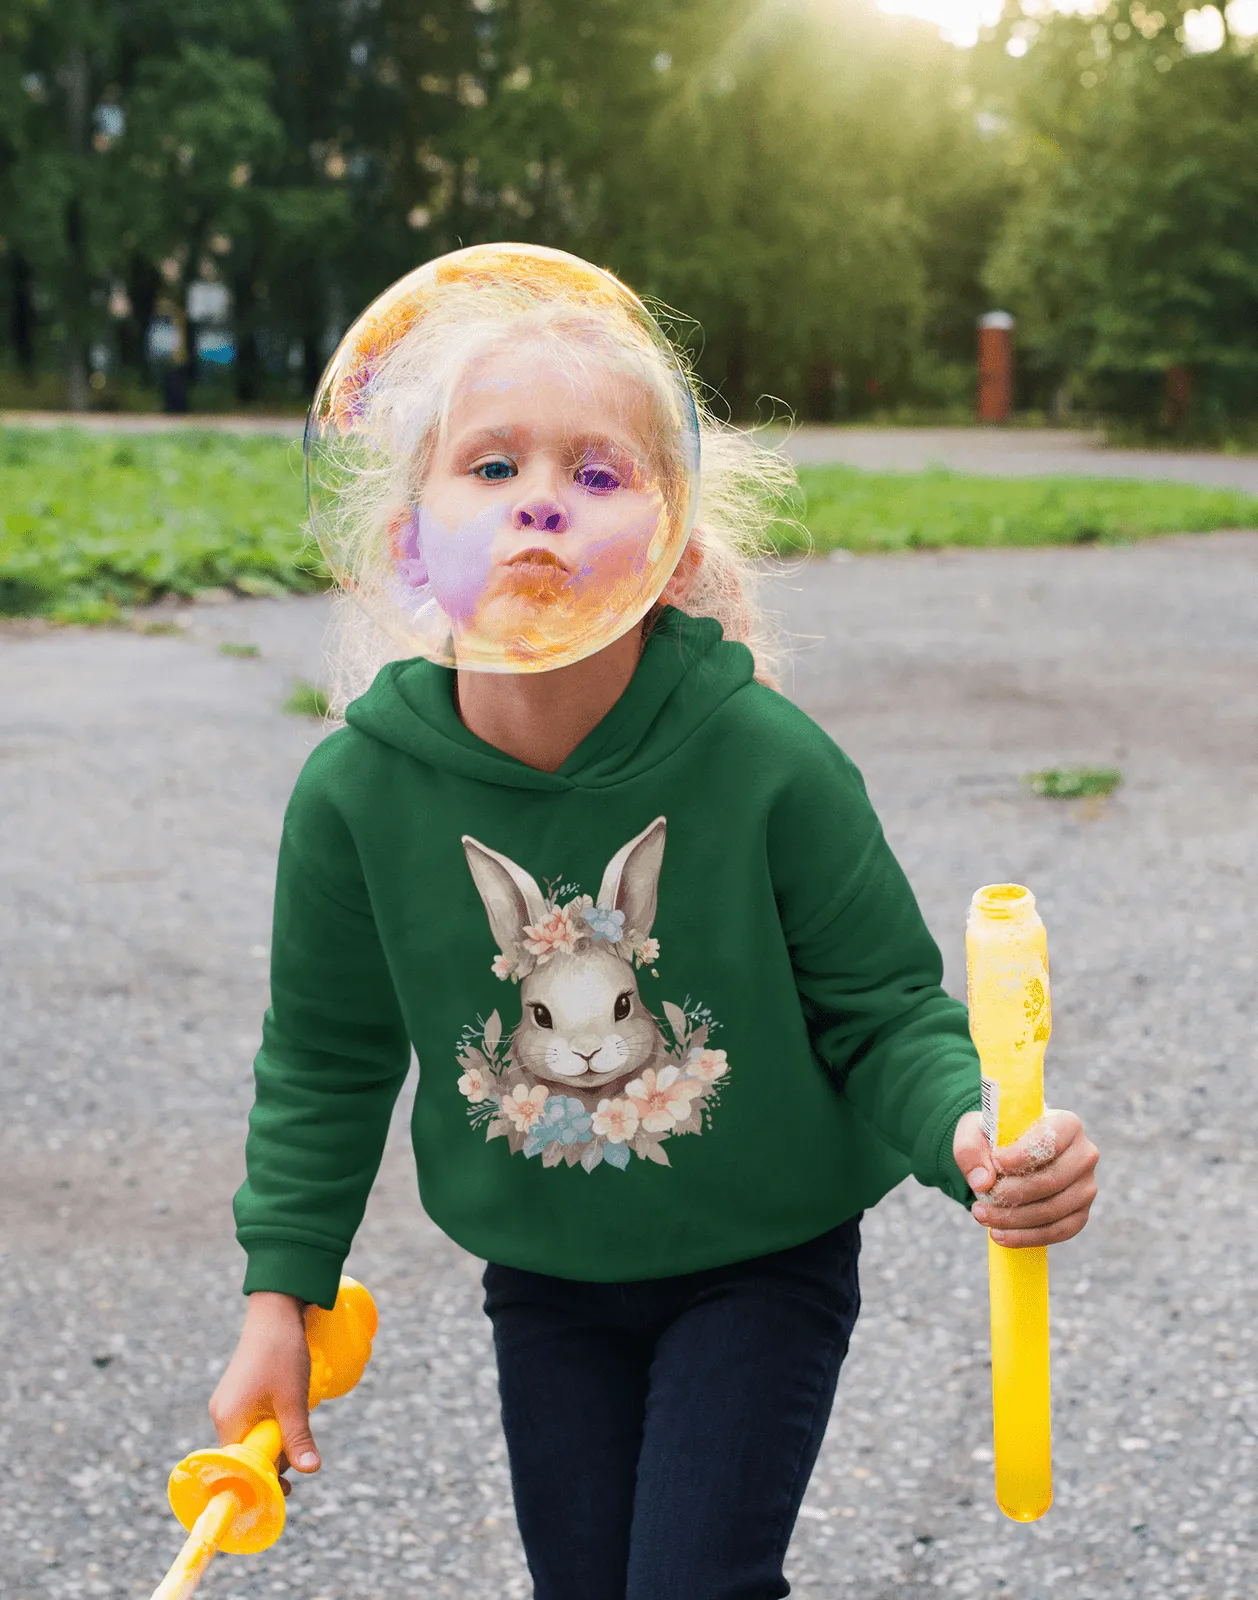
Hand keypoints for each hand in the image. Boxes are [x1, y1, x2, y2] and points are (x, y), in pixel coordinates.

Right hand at [208, 1291, 319, 1497]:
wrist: (276, 1311)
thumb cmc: (282, 1353)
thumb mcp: (293, 1399)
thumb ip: (298, 1437)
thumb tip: (311, 1471)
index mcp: (228, 1420)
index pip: (241, 1467)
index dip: (264, 1479)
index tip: (287, 1488)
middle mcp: (222, 1415)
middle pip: (247, 1454)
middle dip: (274, 1458)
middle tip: (301, 1454)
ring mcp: (228, 1403)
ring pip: (252, 1437)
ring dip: (275, 1439)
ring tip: (297, 1420)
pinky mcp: (237, 1394)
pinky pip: (252, 1421)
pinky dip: (271, 1424)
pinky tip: (288, 1409)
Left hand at [953, 1108, 1097, 1246]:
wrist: (1009, 1155)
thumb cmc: (996, 1139)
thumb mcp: (974, 1132)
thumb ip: (971, 1149)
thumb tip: (983, 1181)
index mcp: (1066, 1124)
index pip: (1049, 1142)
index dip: (1021, 1156)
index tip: (996, 1162)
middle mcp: (1084, 1155)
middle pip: (1050, 1181)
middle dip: (1010, 1195)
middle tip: (980, 1202)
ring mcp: (1086, 1187)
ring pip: (1052, 1210)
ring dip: (1013, 1219)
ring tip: (982, 1216)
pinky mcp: (1080, 1213)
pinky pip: (1059, 1231)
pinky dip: (1027, 1237)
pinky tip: (1000, 1235)